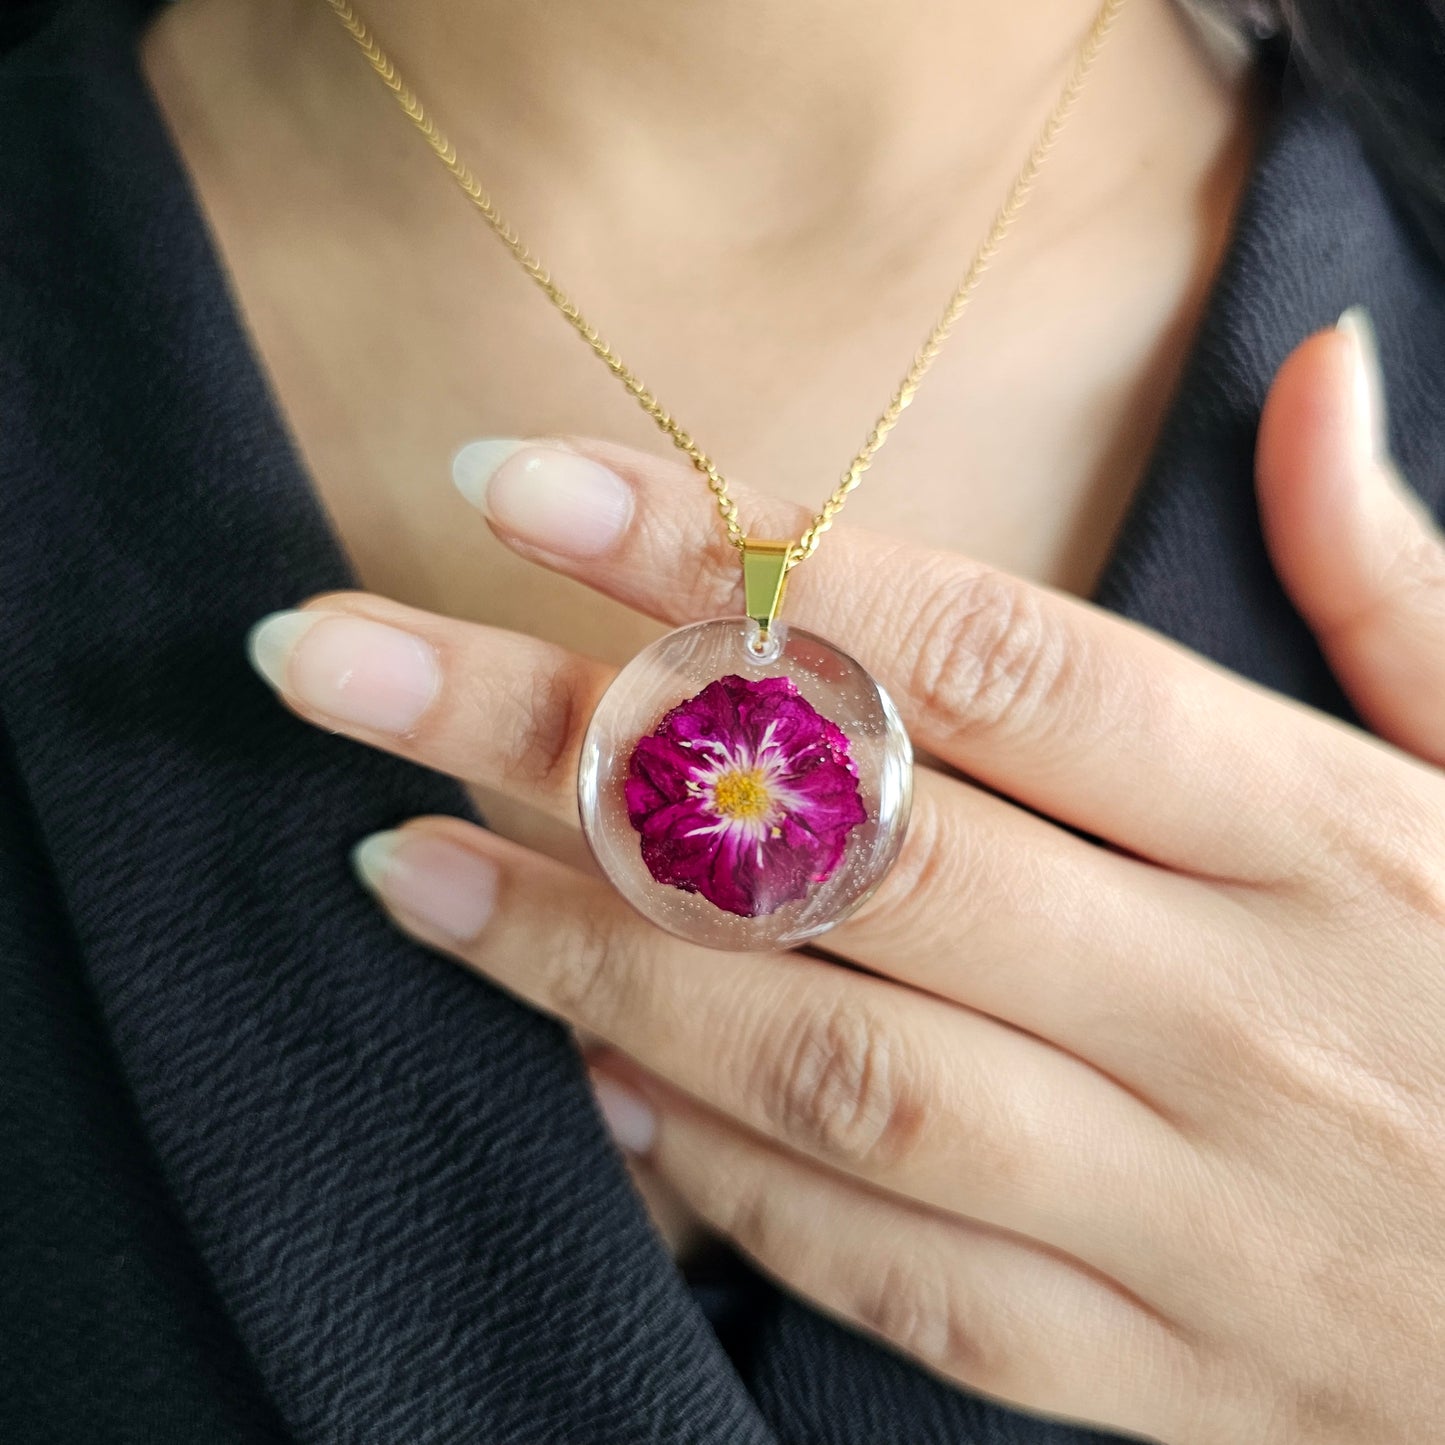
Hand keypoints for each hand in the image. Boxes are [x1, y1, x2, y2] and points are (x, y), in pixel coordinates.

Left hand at [246, 310, 1444, 1443]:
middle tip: (343, 660)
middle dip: (563, 736)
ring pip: (827, 1062)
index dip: (735, 559)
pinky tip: (582, 1076)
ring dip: (589, 958)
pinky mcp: (1141, 1365)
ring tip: (399, 862)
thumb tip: (1308, 369)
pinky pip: (888, 1264)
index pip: (973, 656)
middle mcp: (1219, 1006)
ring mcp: (1174, 1201)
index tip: (524, 489)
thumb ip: (1388, 583)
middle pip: (839, 838)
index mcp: (1306, 832)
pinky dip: (721, 1174)